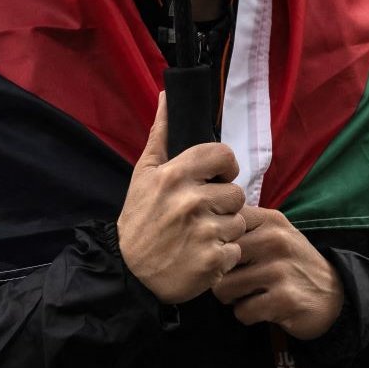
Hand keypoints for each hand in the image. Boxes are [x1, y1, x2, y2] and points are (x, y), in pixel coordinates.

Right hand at [117, 95, 247, 303]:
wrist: (129, 272)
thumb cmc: (139, 219)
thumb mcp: (143, 173)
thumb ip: (160, 134)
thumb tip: (167, 95)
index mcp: (175, 175)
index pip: (224, 156)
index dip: (224, 168)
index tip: (215, 179)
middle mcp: (191, 201)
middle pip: (236, 192)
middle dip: (223, 204)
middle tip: (201, 214)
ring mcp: (204, 232)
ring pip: (239, 222)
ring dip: (225, 231)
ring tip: (200, 236)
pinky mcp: (213, 261)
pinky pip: (236, 250)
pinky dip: (223, 256)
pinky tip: (202, 255)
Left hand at [213, 207, 342, 340]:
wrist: (333, 296)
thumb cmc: (292, 264)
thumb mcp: (275, 234)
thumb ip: (243, 228)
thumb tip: (200, 230)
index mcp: (269, 220)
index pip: (221, 225)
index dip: (214, 246)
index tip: (224, 256)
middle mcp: (275, 240)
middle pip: (216, 260)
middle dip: (220, 276)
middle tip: (236, 282)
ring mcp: (280, 270)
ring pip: (224, 289)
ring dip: (232, 298)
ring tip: (249, 295)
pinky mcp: (284, 299)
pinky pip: (242, 312)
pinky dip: (248, 315)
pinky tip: (263, 309)